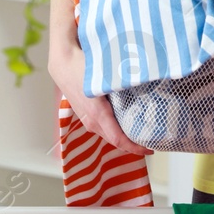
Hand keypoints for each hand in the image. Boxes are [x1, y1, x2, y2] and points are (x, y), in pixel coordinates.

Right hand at [48, 38, 151, 157]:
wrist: (63, 62)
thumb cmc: (83, 67)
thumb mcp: (105, 78)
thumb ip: (123, 86)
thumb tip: (145, 85)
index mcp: (98, 115)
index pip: (118, 140)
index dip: (134, 148)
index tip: (149, 150)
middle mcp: (91, 121)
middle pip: (114, 140)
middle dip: (132, 144)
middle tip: (150, 141)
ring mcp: (86, 119)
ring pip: (107, 134)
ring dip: (122, 137)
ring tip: (139, 133)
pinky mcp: (84, 114)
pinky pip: (101, 127)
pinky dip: (114, 129)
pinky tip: (124, 122)